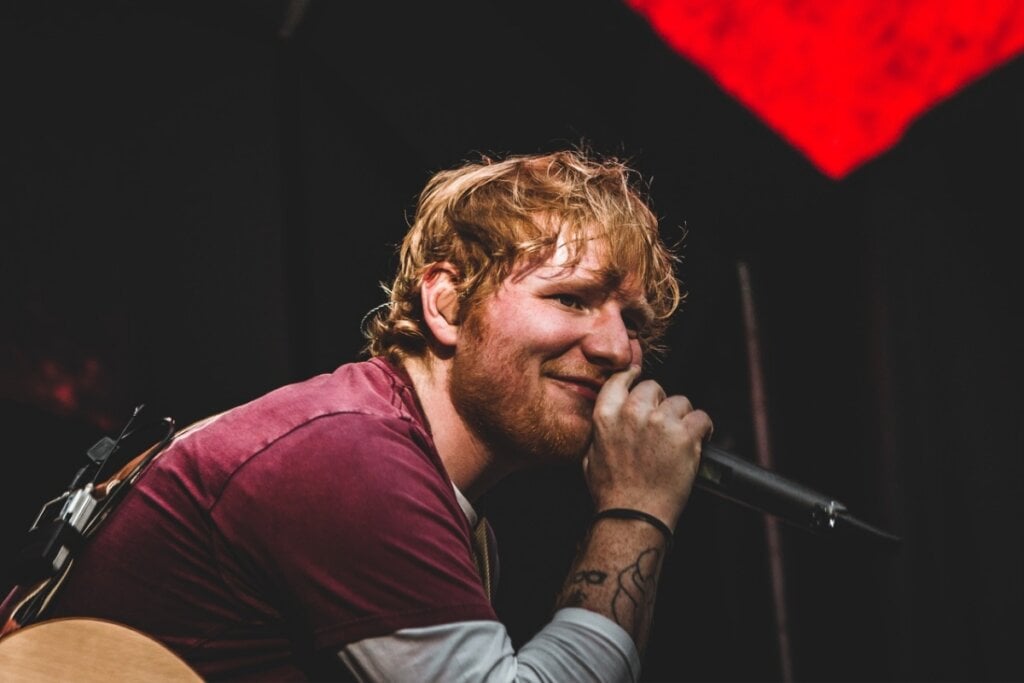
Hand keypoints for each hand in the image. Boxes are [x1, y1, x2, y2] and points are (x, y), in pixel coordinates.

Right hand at [584, 365, 713, 528]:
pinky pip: (701, 418)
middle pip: (654, 387)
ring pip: (680, 402)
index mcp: (606, 416)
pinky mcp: (684, 436)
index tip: (639, 376)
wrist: (633, 516)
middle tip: (663, 423)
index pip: (621, 379)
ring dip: (682, 417)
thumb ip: (601, 432)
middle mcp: (632, 413)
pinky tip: (700, 439)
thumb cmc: (612, 494)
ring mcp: (660, 422)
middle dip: (660, 402)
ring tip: (680, 437)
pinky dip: (704, 428)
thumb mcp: (590, 457)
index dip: (633, 376)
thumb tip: (609, 421)